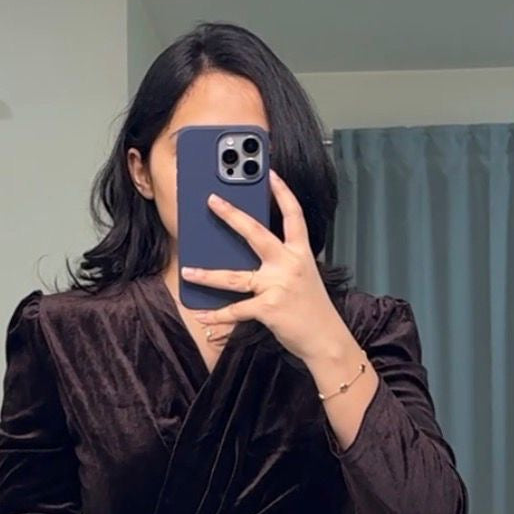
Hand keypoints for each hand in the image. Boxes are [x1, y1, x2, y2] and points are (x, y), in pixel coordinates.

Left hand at [181, 170, 347, 363]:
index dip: (283, 192)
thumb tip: (249, 257)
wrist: (325, 339)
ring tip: (188, 272)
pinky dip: (216, 316)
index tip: (270, 173)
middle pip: (256, 234)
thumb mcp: (303, 277)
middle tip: (212, 200)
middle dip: (232, 215)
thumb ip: (282, 263)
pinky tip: (201, 314)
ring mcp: (277, 286)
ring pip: (235, 278)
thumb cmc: (312, 309)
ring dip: (208, 276)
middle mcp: (288, 265)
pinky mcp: (268, 308)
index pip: (293, 216)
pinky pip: (236, 310)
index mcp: (300, 254)